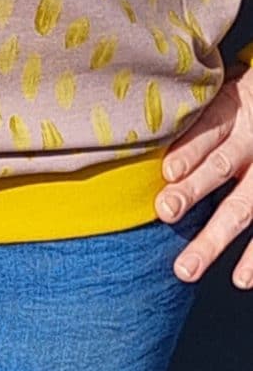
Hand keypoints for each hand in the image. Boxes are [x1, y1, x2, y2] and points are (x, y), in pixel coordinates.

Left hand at [155, 56, 252, 285]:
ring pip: (243, 208)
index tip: (168, 171)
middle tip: (164, 211)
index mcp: (232, 110)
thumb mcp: (218, 92)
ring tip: (186, 268)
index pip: (209, 130)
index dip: (190, 150)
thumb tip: (131, 123)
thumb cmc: (237, 101)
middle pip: (221, 168)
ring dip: (215, 239)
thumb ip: (189, 110)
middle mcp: (250, 141)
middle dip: (193, 192)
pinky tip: (238, 278)